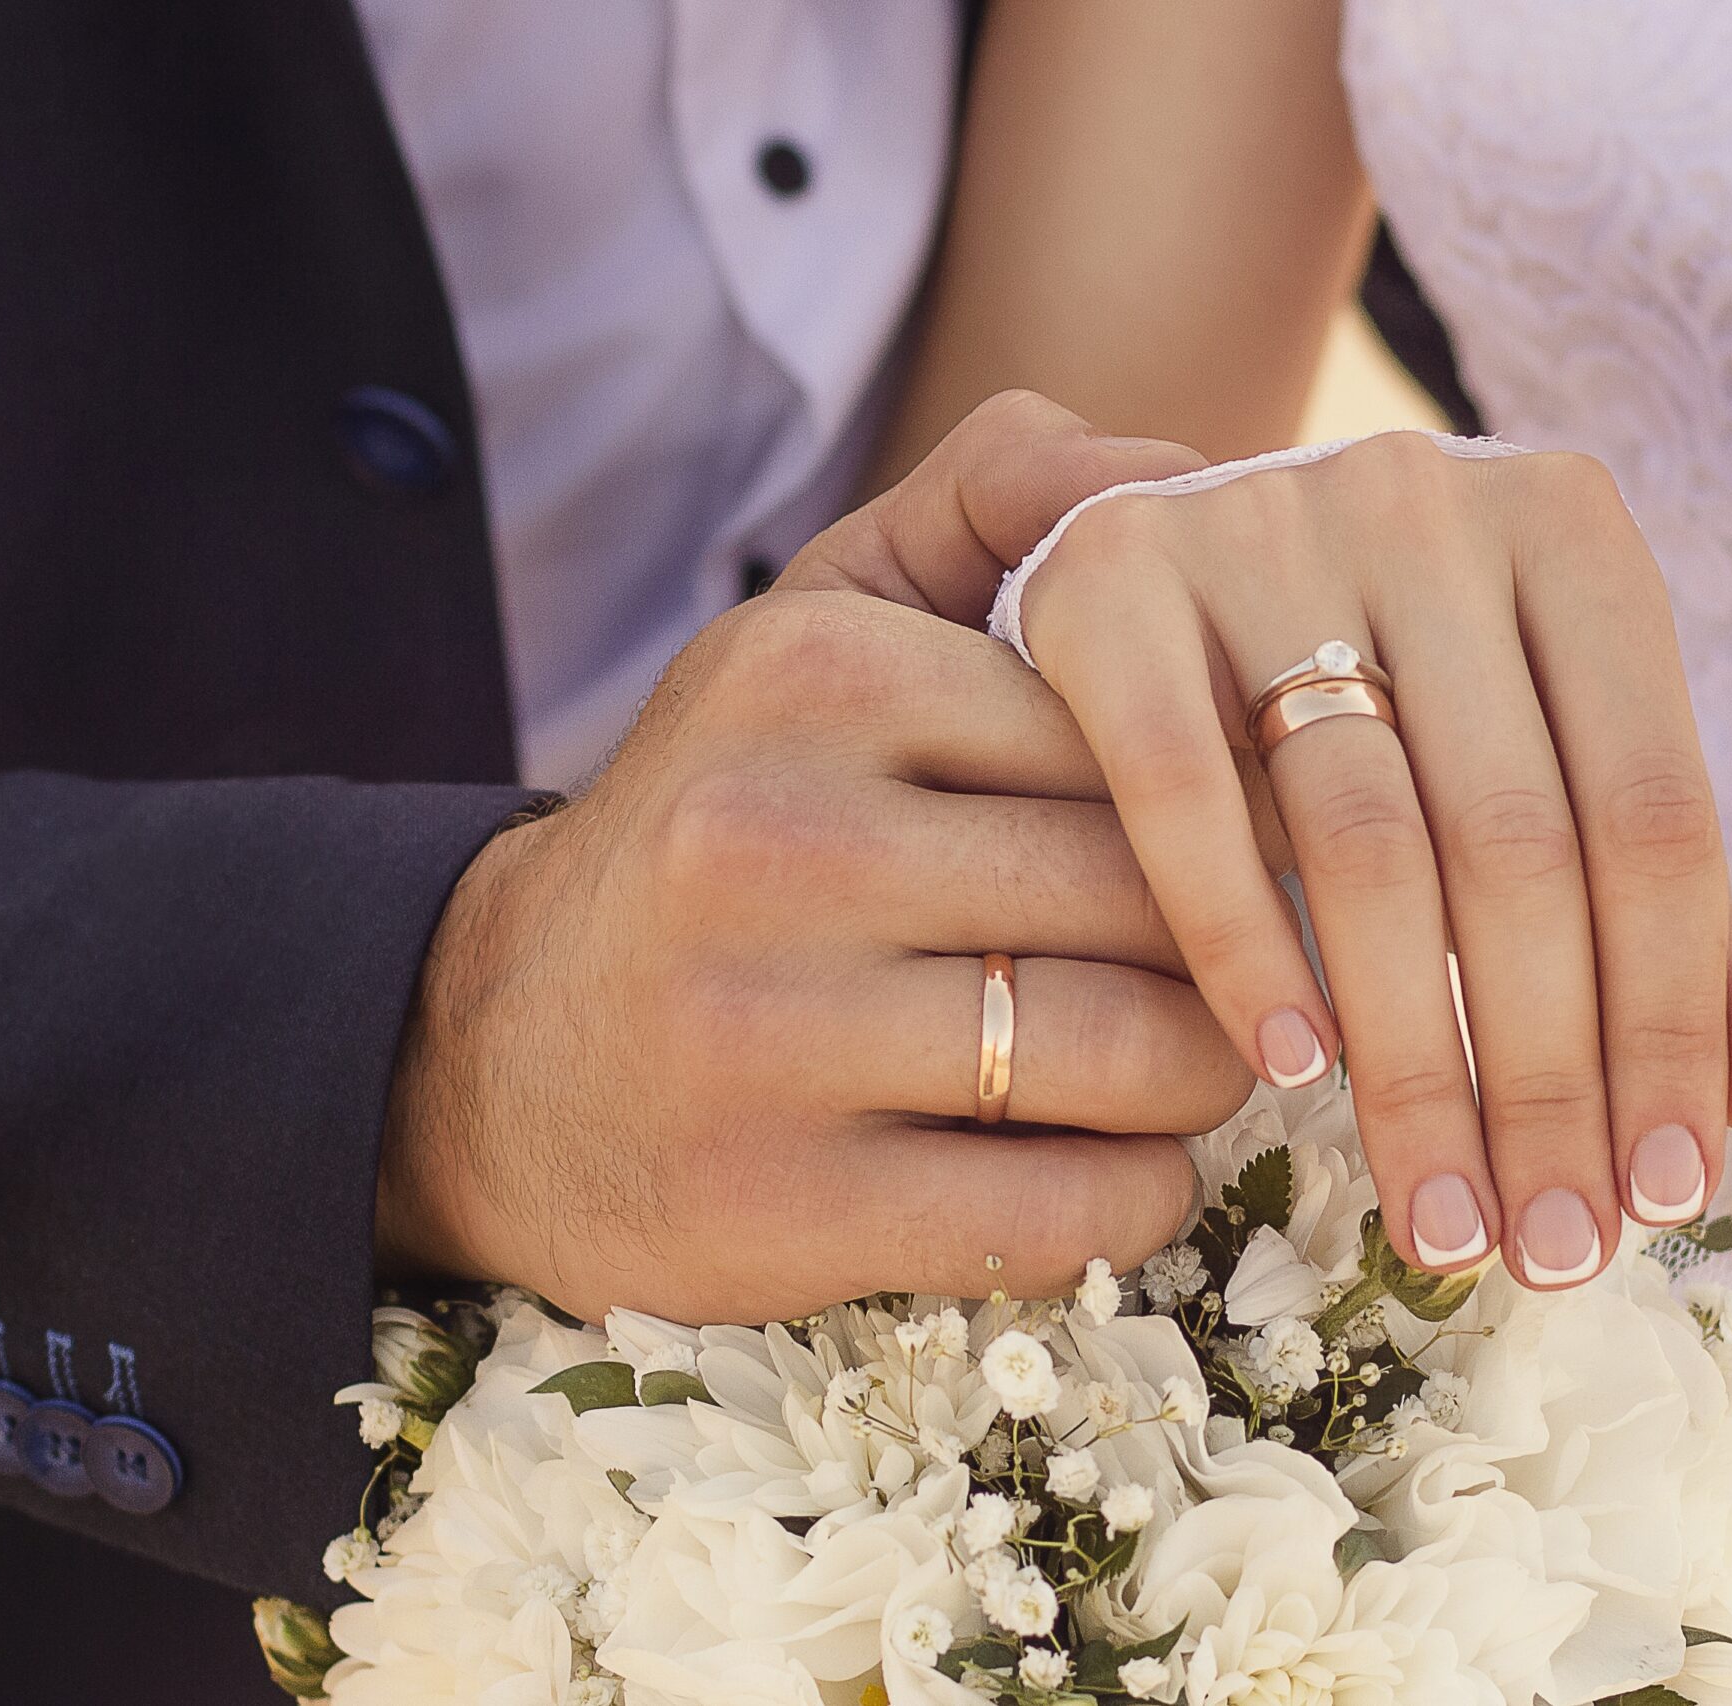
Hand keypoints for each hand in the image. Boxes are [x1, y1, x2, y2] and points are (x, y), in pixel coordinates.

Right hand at [375, 401, 1255, 1323]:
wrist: (486, 1050)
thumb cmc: (724, 820)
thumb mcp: (817, 624)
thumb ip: (993, 504)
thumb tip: (1189, 472)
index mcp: (814, 674)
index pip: (1137, 732)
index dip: (1225, 800)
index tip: (1242, 847)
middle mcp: (778, 840)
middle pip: (1156, 893)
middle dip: (1234, 944)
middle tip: (1245, 969)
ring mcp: (769, 1035)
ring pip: (1140, 1053)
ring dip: (1205, 1076)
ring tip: (1182, 1064)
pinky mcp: (781, 1209)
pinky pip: (1076, 1212)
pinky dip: (1139, 1196)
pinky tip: (1105, 1164)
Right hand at [811, 397, 1731, 1290]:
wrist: (1151, 539)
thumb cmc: (1374, 677)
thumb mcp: (1530, 753)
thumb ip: (1656, 901)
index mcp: (1574, 530)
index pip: (1661, 814)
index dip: (1670, 1023)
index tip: (1663, 1197)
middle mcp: (1428, 496)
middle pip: (1521, 843)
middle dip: (1546, 1077)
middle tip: (1549, 1250)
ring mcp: (1260, 520)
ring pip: (1365, 838)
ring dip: (1412, 1058)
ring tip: (1441, 1214)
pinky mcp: (1113, 573)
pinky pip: (1184, 795)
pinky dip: (1240, 939)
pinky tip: (1288, 1073)